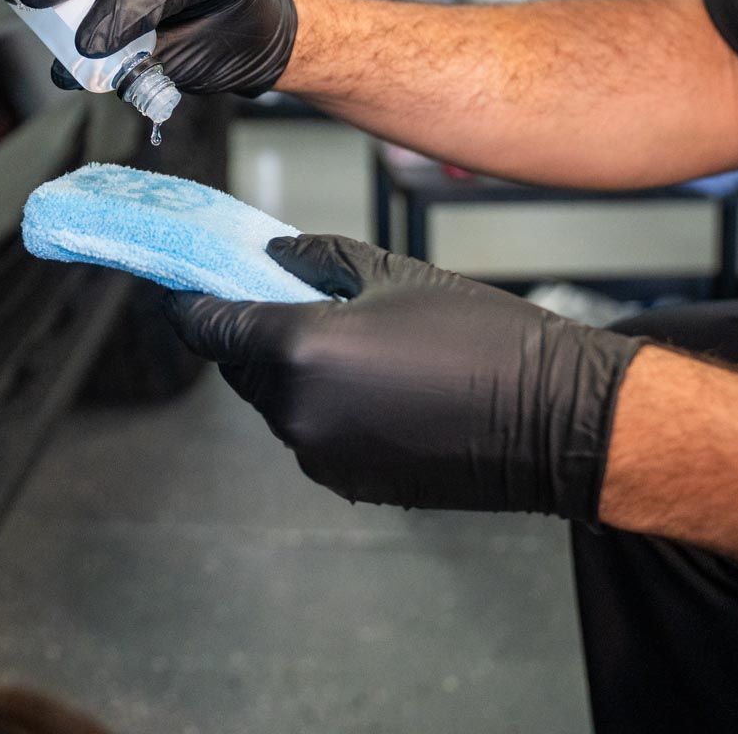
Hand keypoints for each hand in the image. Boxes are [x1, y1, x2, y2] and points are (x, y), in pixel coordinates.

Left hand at [164, 233, 645, 518]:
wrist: (554, 420)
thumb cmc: (484, 338)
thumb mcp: (394, 273)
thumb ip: (317, 259)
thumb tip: (271, 257)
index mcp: (299, 348)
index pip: (208, 327)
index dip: (190, 305)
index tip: (184, 288)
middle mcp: (297, 409)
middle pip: (239, 366)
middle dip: (250, 334)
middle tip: (281, 300)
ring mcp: (320, 454)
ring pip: (275, 403)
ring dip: (289, 373)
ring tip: (350, 343)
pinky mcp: (347, 481)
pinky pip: (311, 434)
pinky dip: (322, 408)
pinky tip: (375, 386)